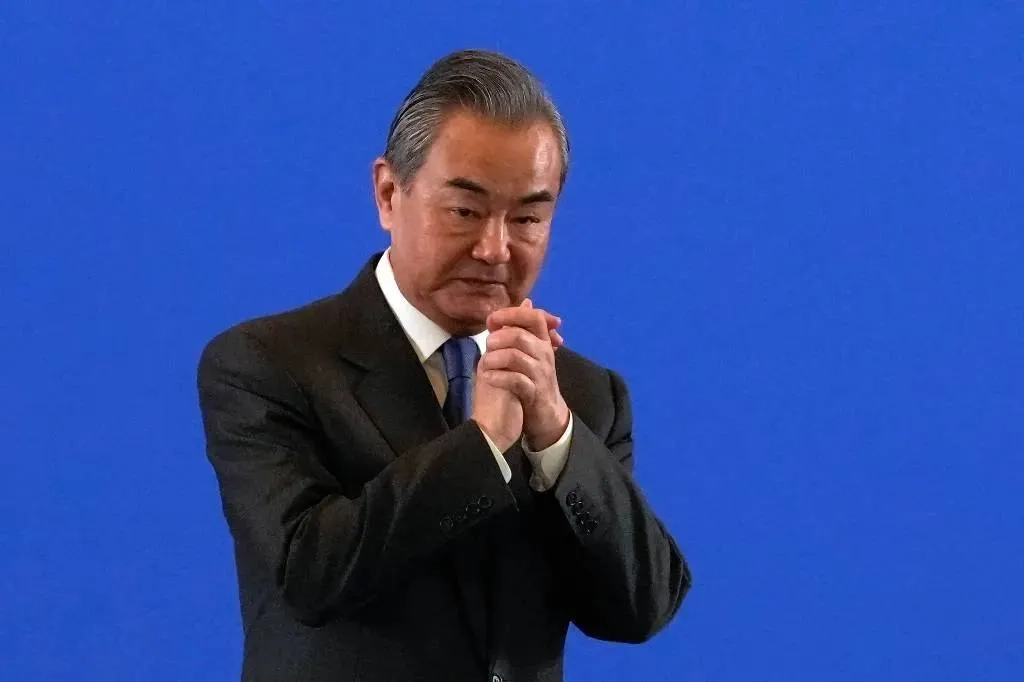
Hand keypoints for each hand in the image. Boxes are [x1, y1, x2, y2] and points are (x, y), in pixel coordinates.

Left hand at [480, 299, 569, 450]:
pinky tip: (487, 377)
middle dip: (499, 337)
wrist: (546, 414)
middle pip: (520, 336)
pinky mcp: (534, 393)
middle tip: (487, 344)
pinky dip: (498, 377)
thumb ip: (524, 328)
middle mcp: (544, 355)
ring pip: (516, 357)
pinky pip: (515, 381)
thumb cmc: (534, 379)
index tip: (492, 319)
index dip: (511, 313)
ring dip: (495, 357)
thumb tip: (525, 302)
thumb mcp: (531, 351)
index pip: (533, 317)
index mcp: (542, 342)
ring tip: (484, 362)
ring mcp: (540, 374)